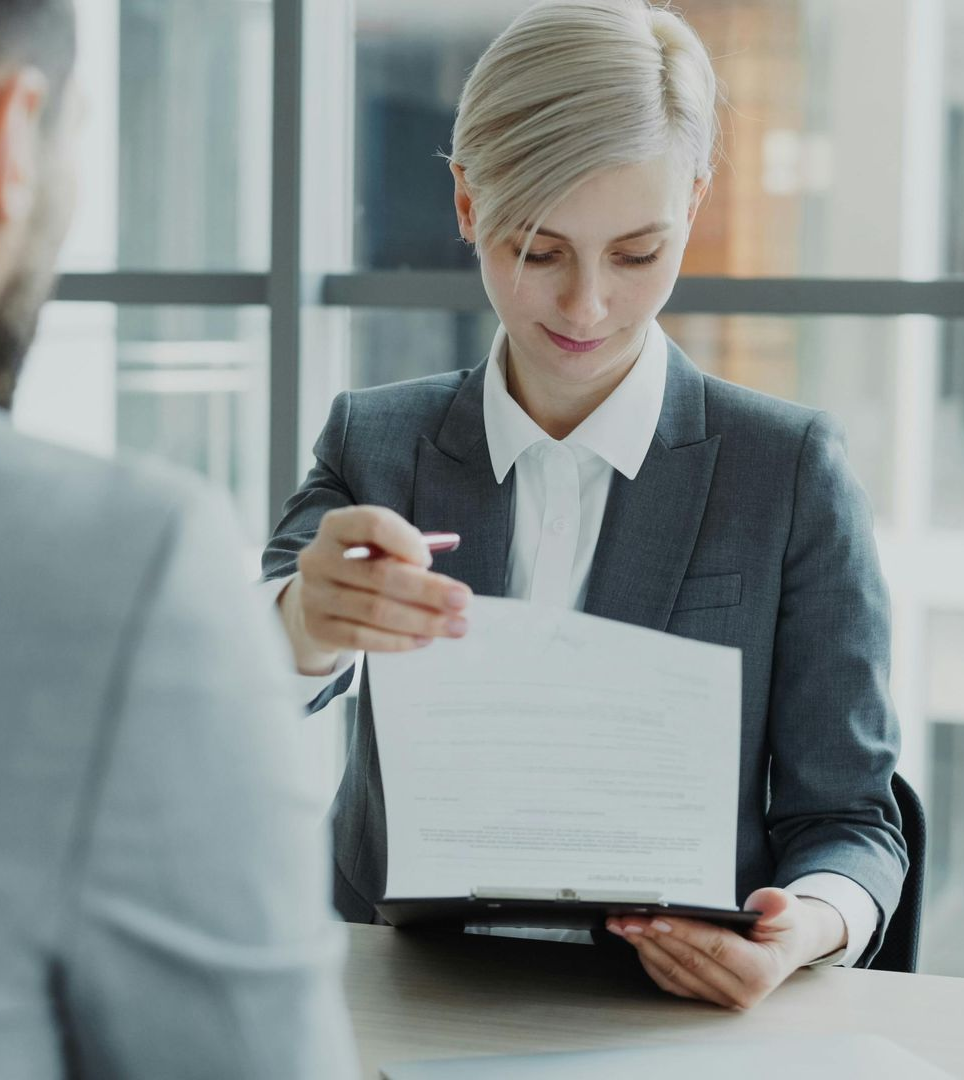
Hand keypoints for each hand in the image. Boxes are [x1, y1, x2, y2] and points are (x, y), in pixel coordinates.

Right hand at [279, 505, 471, 673]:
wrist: (319, 598)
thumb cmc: (361, 566)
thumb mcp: (377, 548)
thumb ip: (405, 554)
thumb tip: (446, 586)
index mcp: (337, 526)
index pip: (372, 524)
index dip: (406, 541)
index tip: (429, 560)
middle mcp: (319, 558)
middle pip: (380, 574)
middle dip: (429, 590)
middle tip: (463, 601)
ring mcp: (315, 595)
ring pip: (376, 611)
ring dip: (422, 620)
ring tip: (454, 626)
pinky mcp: (318, 628)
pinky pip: (363, 638)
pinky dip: (399, 641)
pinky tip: (424, 638)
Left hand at [606, 888, 846, 1009]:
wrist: (787, 943)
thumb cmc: (783, 924)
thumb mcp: (788, 910)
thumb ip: (777, 907)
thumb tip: (765, 904)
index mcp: (760, 972)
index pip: (716, 948)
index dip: (685, 932)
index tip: (657, 917)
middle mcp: (740, 992)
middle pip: (688, 960)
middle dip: (652, 936)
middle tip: (625, 916)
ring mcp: (720, 997)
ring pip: (674, 972)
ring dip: (644, 946)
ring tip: (621, 924)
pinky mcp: (705, 995)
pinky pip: (671, 980)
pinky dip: (650, 959)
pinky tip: (635, 939)